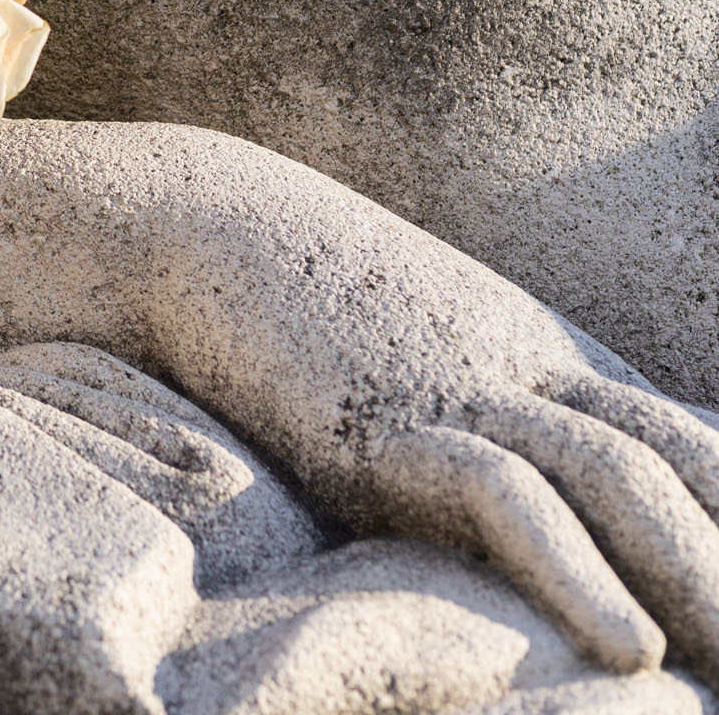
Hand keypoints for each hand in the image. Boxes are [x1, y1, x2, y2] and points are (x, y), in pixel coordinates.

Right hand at [163, 134, 718, 681]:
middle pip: (686, 465)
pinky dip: (576, 572)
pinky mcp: (381, 424)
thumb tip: (569, 517)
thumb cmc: (312, 304)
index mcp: (553, 361)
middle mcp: (528, 371)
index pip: (696, 445)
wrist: (205, 223)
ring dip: (703, 578)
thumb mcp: (438, 352)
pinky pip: (502, 495)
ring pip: (619, 481)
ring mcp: (457, 390)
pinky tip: (630, 649)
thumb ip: (512, 417)